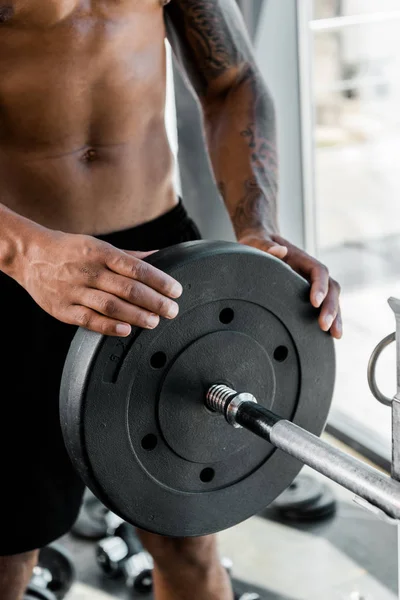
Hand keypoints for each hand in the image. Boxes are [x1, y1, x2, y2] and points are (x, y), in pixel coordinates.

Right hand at [17, 229, 182, 336]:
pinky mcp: (64, 309)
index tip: (176, 290)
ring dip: (136, 315)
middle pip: (128, 288)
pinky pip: (89, 319)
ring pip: (110, 305)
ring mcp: (75, 290)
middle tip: (172, 310)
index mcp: (101, 252)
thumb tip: (160, 256)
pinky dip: (109, 326)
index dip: (159, 280)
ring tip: (155, 321)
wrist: (30, 255)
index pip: (137, 268)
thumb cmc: (71, 251)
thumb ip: (130, 256)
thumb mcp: (100, 246)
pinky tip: (126, 329)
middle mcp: (89, 271)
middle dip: (154, 301)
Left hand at [238, 232, 341, 338]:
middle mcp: (311, 271)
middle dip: (331, 307)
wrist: (261, 244)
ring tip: (335, 335)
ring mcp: (312, 283)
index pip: (319, 271)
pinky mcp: (308, 294)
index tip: (314, 302)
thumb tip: (280, 251)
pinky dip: (329, 319)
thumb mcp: (256, 242)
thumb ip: (265, 245)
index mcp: (302, 258)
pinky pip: (324, 306)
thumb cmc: (258, 243)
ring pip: (332, 299)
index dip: (320, 286)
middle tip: (324, 326)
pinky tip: (329, 336)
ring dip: (335, 316)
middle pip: (331, 287)